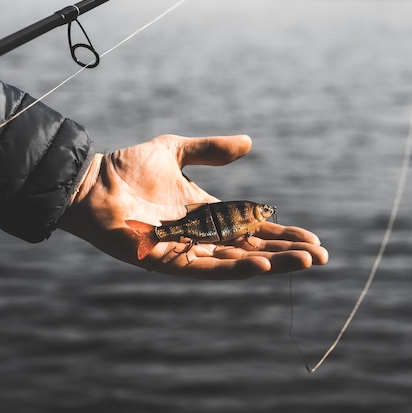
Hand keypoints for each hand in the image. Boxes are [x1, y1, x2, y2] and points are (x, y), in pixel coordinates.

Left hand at [58, 134, 327, 278]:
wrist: (90, 182)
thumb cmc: (126, 168)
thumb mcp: (177, 151)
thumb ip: (211, 150)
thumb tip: (249, 143)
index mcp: (205, 214)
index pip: (251, 228)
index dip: (281, 233)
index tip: (312, 238)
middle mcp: (200, 236)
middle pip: (251, 249)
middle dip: (286, 253)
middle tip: (321, 257)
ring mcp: (186, 251)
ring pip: (236, 262)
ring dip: (271, 263)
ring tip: (305, 263)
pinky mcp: (168, 260)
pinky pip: (206, 268)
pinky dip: (235, 267)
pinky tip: (262, 265)